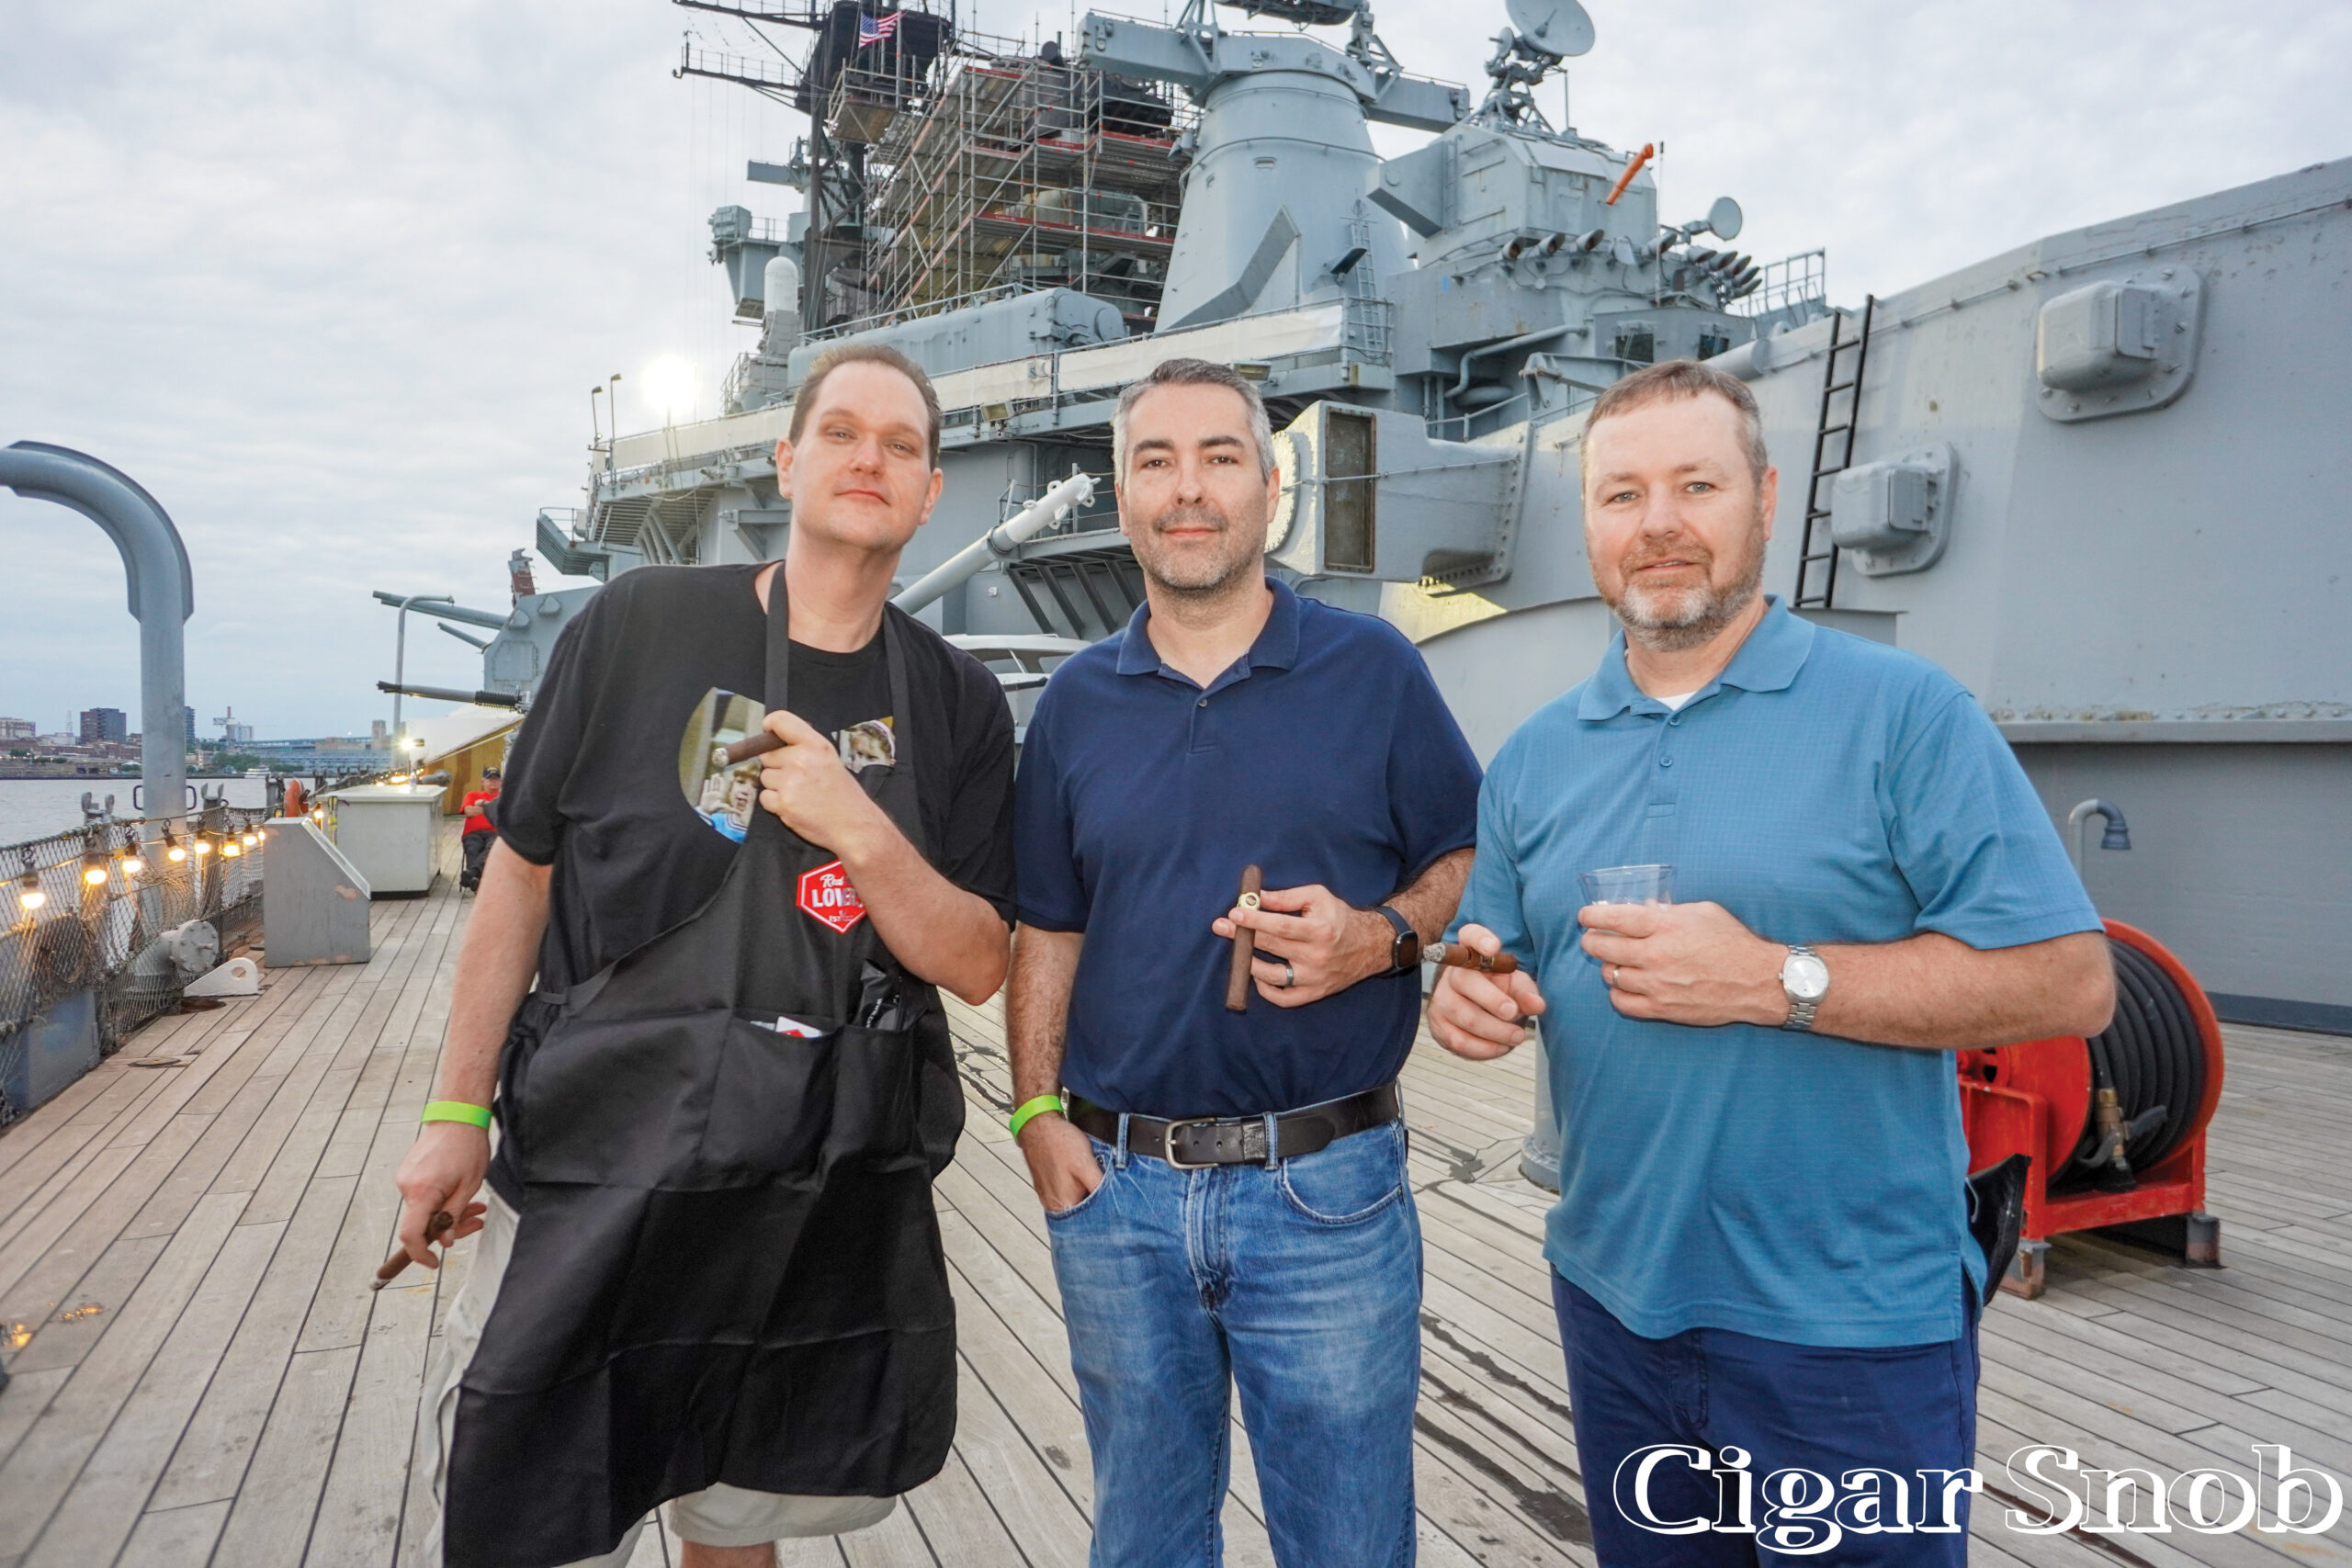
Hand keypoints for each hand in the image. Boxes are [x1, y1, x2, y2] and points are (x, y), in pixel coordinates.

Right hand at [392, 1122, 492, 1269]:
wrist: (457, 1116)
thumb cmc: (467, 1147)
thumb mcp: (469, 1186)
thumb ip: (454, 1216)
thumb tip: (444, 1241)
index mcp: (421, 1191)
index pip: (411, 1234)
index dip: (420, 1253)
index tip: (433, 1262)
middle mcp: (406, 1186)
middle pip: (422, 1223)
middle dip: (450, 1228)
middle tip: (476, 1222)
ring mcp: (405, 1178)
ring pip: (425, 1210)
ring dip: (449, 1212)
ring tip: (476, 1206)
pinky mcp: (409, 1173)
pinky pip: (424, 1196)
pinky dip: (442, 1200)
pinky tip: (461, 1194)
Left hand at [757, 709, 889, 857]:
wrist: (853, 825)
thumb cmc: (843, 794)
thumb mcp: (830, 759)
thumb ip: (805, 747)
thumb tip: (777, 740)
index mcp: (815, 745)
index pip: (780, 721)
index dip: (770, 726)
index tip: (768, 732)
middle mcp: (801, 759)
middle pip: (767, 754)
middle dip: (776, 764)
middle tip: (797, 776)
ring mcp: (790, 782)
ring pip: (765, 777)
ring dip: (776, 785)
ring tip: (799, 793)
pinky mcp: (783, 803)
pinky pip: (765, 797)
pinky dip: (775, 803)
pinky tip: (794, 805)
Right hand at [1016, 1113, 1102, 1213]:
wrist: (1038, 1124)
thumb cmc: (1060, 1142)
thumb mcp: (1086, 1164)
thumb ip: (1098, 1186)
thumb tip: (1112, 1202)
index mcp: (1063, 1203)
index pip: (1089, 1218)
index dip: (1103, 1208)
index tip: (1112, 1198)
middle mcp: (1052, 1204)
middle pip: (1080, 1211)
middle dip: (1093, 1200)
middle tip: (1101, 1183)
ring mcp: (1046, 1195)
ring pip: (1073, 1201)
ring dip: (1083, 1192)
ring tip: (1087, 1176)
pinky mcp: (1045, 1186)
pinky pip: (1064, 1192)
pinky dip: (1074, 1186)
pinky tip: (1076, 1173)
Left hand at [1210, 883, 1391, 1007]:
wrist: (1370, 945)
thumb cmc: (1339, 917)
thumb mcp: (1317, 897)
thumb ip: (1286, 897)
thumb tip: (1255, 898)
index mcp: (1319, 930)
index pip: (1280, 926)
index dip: (1255, 921)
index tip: (1234, 913)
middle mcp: (1317, 956)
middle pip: (1272, 947)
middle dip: (1243, 936)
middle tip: (1221, 926)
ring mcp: (1315, 978)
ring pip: (1273, 976)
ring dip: (1249, 963)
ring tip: (1239, 951)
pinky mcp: (1315, 993)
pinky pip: (1285, 998)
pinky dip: (1266, 990)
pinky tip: (1258, 974)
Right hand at [1429, 923, 1547, 1058]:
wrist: (1484, 1012)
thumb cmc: (1502, 991)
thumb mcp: (1517, 986)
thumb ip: (1527, 992)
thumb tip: (1538, 1005)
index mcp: (1474, 952)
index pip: (1471, 935)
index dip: (1480, 939)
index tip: (1494, 947)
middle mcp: (1452, 972)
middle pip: (1466, 981)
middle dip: (1493, 1000)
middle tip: (1513, 1012)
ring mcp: (1441, 998)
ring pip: (1465, 1016)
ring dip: (1495, 1030)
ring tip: (1516, 1036)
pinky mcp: (1438, 1024)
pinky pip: (1459, 1040)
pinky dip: (1483, 1048)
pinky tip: (1501, 1046)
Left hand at [1578, 900, 1787, 1026]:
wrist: (1757, 981)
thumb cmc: (1733, 943)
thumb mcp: (1703, 912)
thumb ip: (1669, 910)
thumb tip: (1643, 908)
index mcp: (1665, 927)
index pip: (1614, 918)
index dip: (1592, 916)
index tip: (1585, 916)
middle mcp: (1656, 955)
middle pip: (1603, 947)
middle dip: (1591, 940)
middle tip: (1593, 937)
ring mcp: (1657, 984)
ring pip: (1610, 975)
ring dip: (1608, 966)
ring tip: (1615, 961)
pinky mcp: (1662, 1008)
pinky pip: (1622, 1003)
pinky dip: (1617, 994)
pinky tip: (1623, 986)